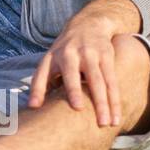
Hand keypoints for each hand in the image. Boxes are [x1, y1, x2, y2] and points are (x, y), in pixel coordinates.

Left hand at [27, 0, 138, 126]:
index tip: (36, 106)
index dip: (39, 89)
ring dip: (103, 103)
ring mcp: (90, 54)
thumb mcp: (49, 61)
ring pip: (98, 81)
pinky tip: (116, 117)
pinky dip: (115, 100)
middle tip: (78, 109)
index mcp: (52, 57)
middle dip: (76, 91)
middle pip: (73, 76)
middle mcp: (70, 54)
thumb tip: (32, 107)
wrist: (89, 25)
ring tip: (107, 124)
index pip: (42, 74)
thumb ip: (41, 82)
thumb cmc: (64, 51)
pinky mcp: (107, 57)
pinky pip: (112, 82)